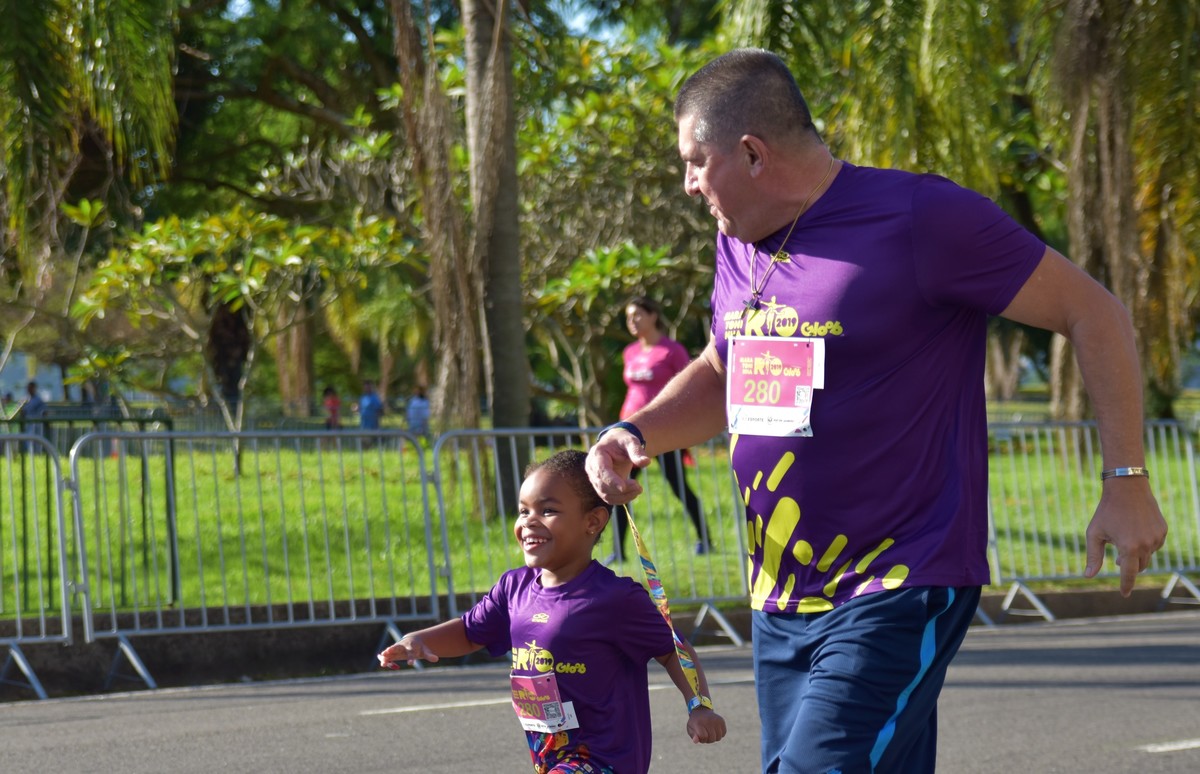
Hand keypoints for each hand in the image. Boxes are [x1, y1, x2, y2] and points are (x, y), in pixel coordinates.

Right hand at [378, 636, 438, 668]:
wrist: (413, 641)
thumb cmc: (420, 648)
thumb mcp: (425, 651)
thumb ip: (429, 655)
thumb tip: (436, 659)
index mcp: (412, 646)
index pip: (411, 652)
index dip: (411, 658)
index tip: (410, 664)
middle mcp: (403, 646)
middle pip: (397, 647)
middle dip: (392, 649)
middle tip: (388, 651)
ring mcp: (397, 648)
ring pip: (390, 651)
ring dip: (386, 655)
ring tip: (382, 661)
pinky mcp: (393, 652)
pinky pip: (387, 655)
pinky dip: (384, 659)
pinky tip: (382, 664)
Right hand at [585, 430, 650, 504]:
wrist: (616, 445)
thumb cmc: (622, 441)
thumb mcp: (631, 441)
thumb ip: (637, 451)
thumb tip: (646, 462)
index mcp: (597, 454)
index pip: (601, 470)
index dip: (611, 480)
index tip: (623, 487)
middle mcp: (592, 468)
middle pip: (603, 484)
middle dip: (621, 489)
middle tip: (639, 487)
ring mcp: (595, 479)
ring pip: (605, 494)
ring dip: (623, 496)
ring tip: (639, 489)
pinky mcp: (600, 486)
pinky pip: (609, 498)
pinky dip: (622, 499)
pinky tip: (634, 494)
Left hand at [686, 707, 726, 743]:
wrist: (701, 711)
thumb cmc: (695, 723)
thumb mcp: (690, 728)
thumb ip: (693, 735)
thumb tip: (695, 741)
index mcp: (698, 723)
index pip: (703, 736)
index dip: (702, 739)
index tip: (700, 736)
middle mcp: (708, 720)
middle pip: (712, 738)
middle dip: (708, 740)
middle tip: (704, 734)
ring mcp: (716, 720)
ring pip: (718, 737)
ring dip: (714, 738)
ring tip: (709, 733)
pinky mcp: (721, 720)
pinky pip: (723, 733)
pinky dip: (720, 734)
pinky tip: (714, 730)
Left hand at [1084, 480, 1166, 595]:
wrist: (1127, 488)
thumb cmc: (1107, 511)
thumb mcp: (1094, 533)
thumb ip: (1093, 556)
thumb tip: (1088, 576)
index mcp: (1129, 547)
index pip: (1129, 574)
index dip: (1126, 585)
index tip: (1124, 594)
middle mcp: (1146, 544)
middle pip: (1139, 566)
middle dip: (1129, 566)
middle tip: (1117, 559)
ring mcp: (1157, 537)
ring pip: (1147, 556)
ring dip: (1136, 554)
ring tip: (1124, 540)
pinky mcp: (1163, 530)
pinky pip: (1155, 545)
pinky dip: (1145, 544)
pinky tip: (1136, 533)